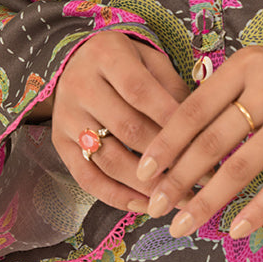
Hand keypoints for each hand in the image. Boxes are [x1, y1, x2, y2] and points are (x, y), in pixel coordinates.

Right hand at [50, 31, 189, 212]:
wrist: (75, 61)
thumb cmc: (125, 62)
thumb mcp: (150, 59)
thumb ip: (173, 87)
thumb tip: (203, 128)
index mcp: (107, 56)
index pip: (140, 91)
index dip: (170, 119)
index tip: (202, 143)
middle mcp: (81, 85)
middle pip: (126, 128)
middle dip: (166, 158)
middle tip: (199, 178)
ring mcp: (67, 117)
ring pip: (107, 158)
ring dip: (144, 185)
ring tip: (177, 199)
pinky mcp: (59, 143)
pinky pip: (86, 178)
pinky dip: (115, 196)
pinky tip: (143, 205)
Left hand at [133, 46, 262, 239]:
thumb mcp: (253, 70)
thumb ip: (218, 96)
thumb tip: (167, 142)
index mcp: (245, 66)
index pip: (194, 110)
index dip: (165, 144)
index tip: (143, 172)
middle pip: (212, 142)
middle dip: (178, 179)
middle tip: (154, 207)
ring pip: (241, 168)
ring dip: (207, 201)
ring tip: (182, 225)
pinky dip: (256, 210)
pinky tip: (233, 229)